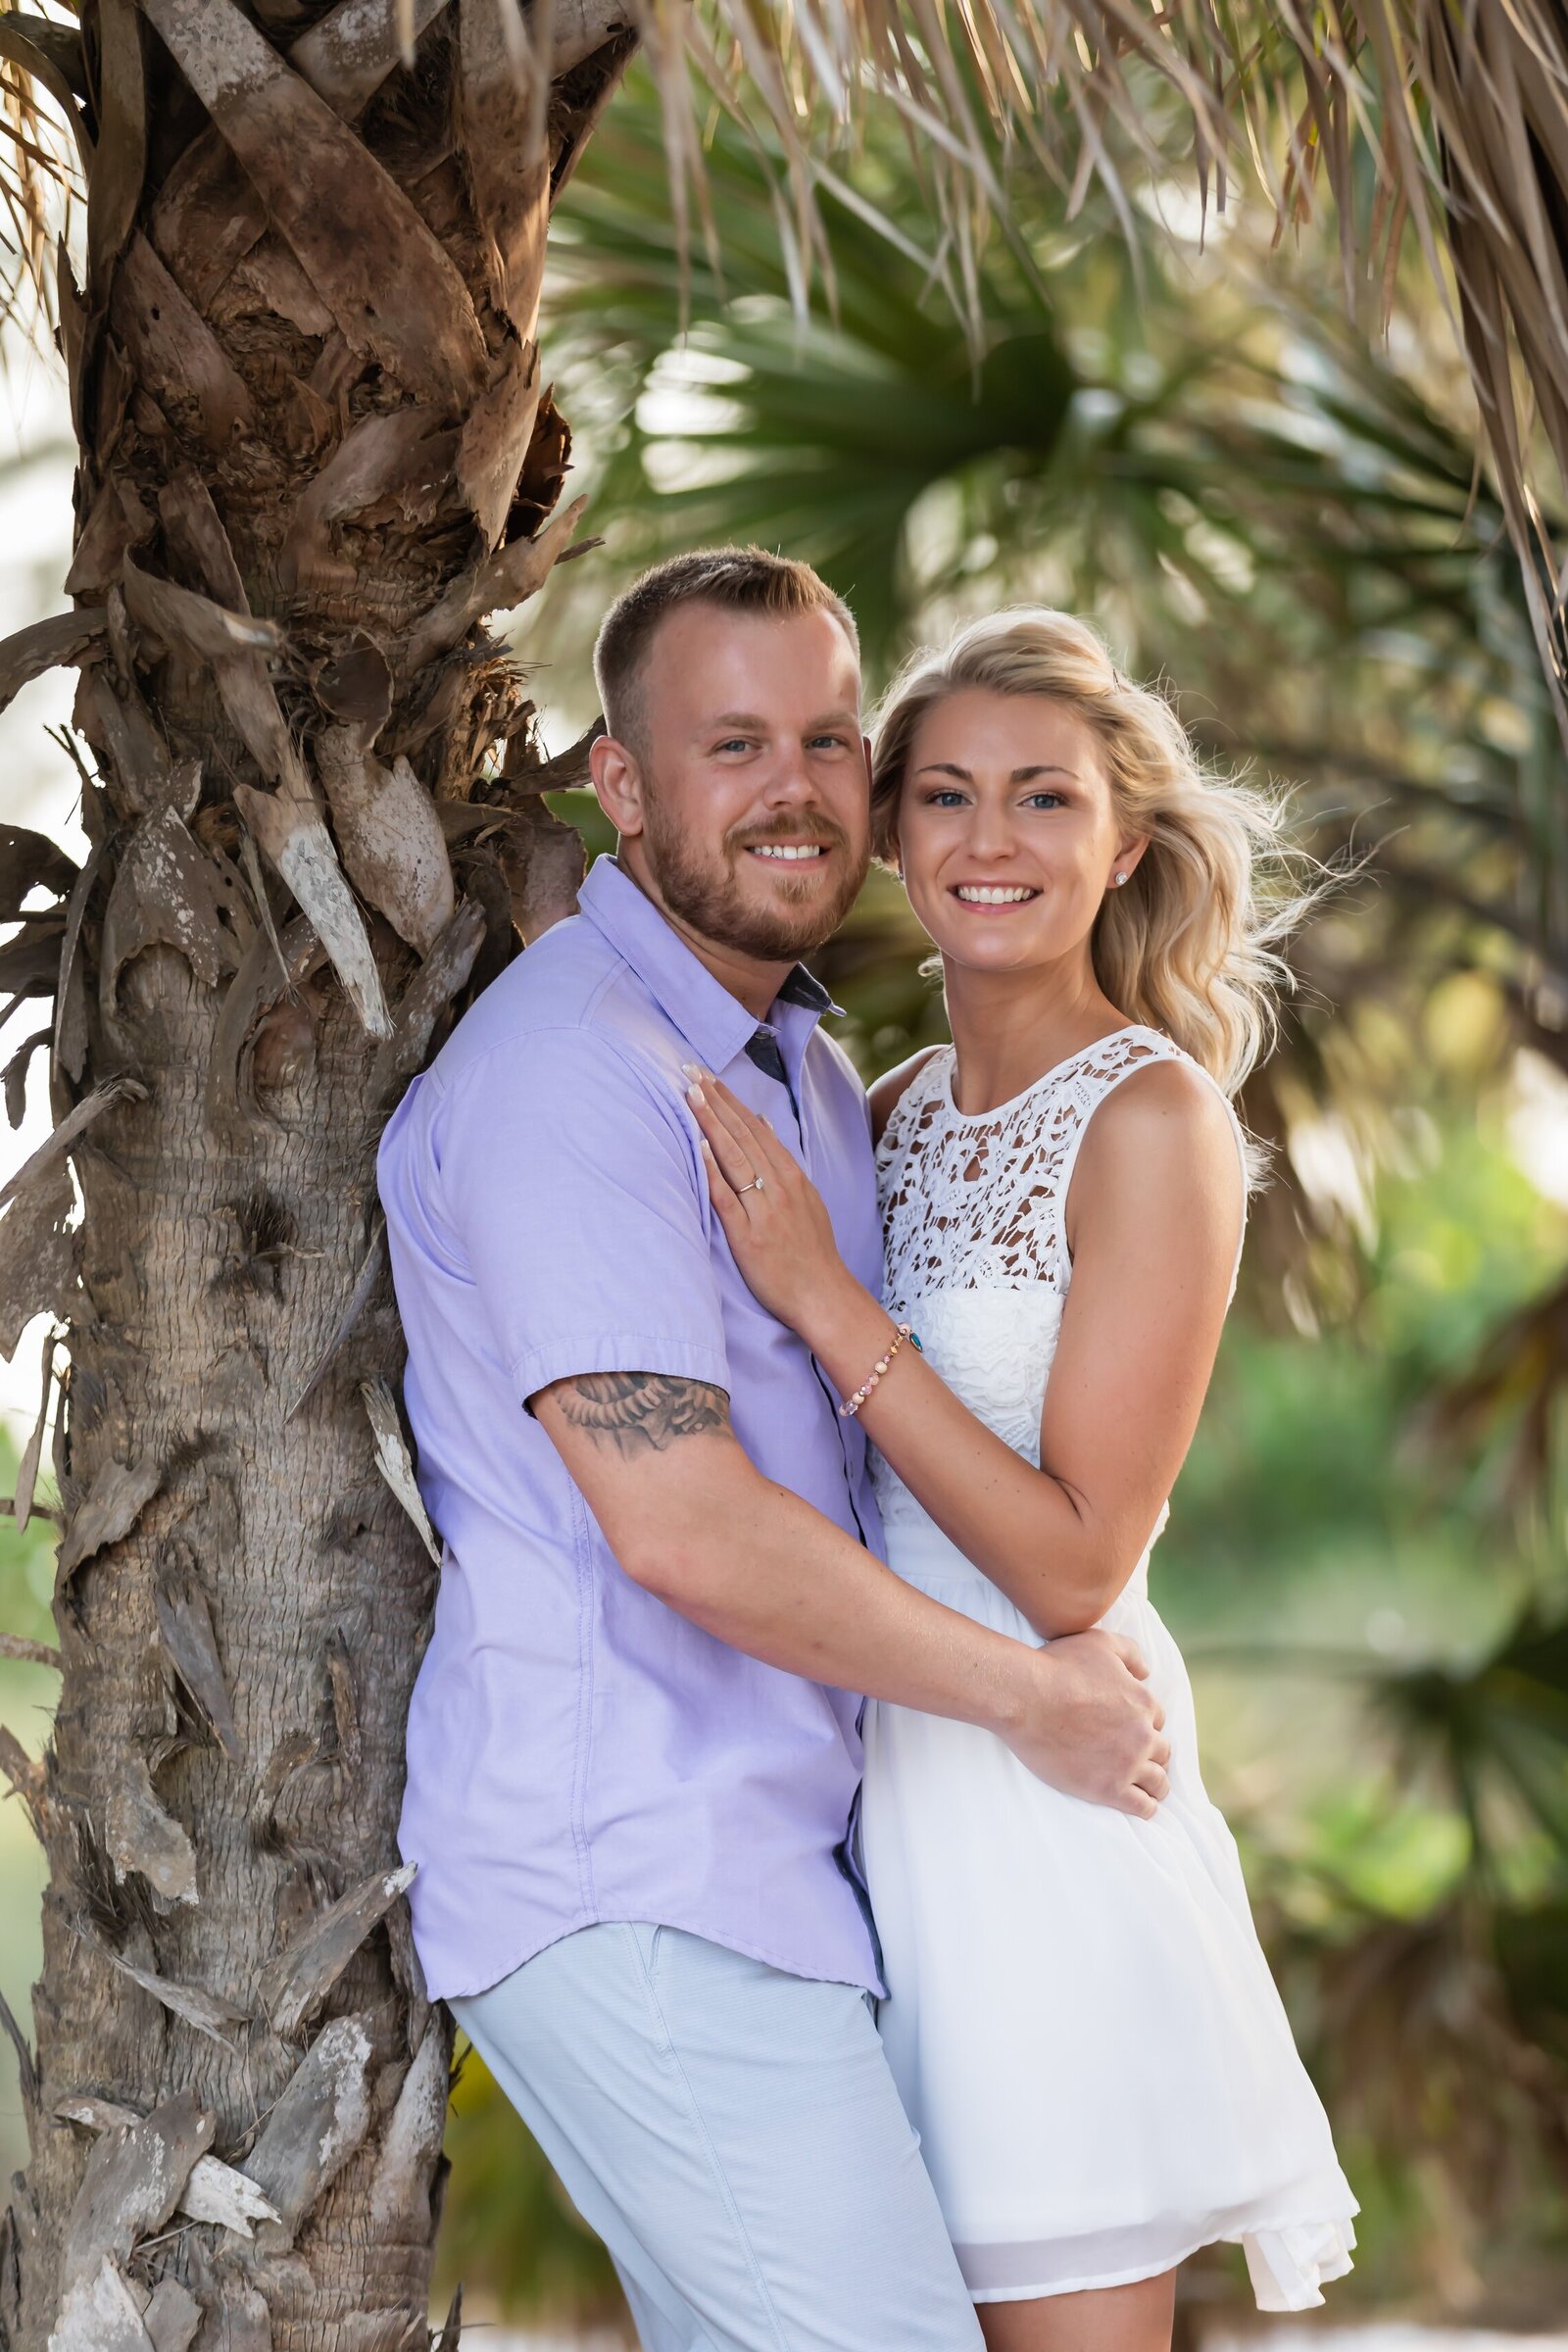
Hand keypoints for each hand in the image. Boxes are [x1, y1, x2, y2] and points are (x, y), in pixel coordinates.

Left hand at [685, 1066, 852, 1335]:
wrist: (823, 1295)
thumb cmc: (811, 1251)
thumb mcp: (806, 1198)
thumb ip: (783, 1161)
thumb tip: (763, 1122)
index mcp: (791, 1176)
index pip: (755, 1128)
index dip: (729, 1100)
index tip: (707, 1076)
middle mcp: (778, 1186)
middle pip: (742, 1134)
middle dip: (715, 1100)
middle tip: (690, 1069)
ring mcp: (764, 1209)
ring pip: (734, 1157)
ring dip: (711, 1123)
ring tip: (691, 1094)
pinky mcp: (749, 1235)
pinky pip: (728, 1197)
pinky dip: (713, 1170)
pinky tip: (699, 1146)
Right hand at [999, 1630, 1170, 1815]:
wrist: (1026, 1698)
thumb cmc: (1058, 1667)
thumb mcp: (1100, 1643)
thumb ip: (1130, 1653)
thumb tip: (1146, 1672)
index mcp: (1143, 1702)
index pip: (1157, 1720)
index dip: (1144, 1725)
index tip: (1131, 1731)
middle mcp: (1142, 1735)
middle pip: (1161, 1751)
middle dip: (1152, 1754)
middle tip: (1137, 1760)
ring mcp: (1127, 1764)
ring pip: (1158, 1782)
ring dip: (1156, 1784)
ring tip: (1148, 1789)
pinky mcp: (1108, 1789)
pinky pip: (1143, 1806)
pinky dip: (1147, 1807)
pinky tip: (1142, 1806)